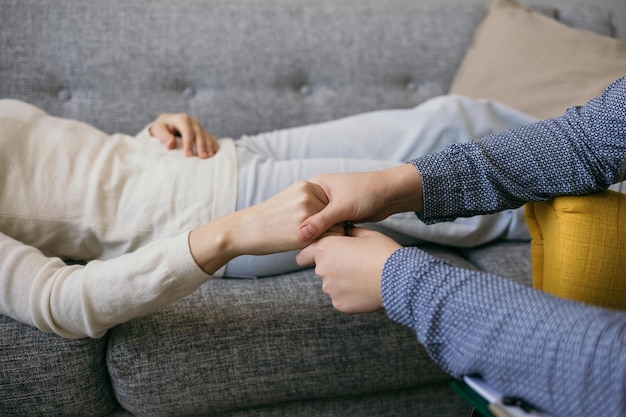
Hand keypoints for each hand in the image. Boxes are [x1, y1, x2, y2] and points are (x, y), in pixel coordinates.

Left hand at [149, 113, 218, 157]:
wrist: (168, 122)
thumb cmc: (162, 127)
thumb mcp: (158, 130)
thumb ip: (164, 136)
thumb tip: (171, 144)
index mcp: (181, 119)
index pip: (187, 130)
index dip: (188, 143)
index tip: (188, 155)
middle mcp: (192, 121)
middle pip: (199, 133)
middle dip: (201, 145)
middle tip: (203, 157)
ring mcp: (199, 125)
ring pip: (206, 135)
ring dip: (209, 146)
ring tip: (210, 156)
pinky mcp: (202, 130)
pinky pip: (210, 136)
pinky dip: (213, 144)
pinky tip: (215, 152)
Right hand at [189, 181, 335, 273]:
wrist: (245, 230)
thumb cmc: (268, 221)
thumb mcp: (290, 202)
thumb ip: (310, 204)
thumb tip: (337, 219)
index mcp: (306, 185)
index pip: (334, 204)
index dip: (329, 220)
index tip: (317, 229)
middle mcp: (309, 193)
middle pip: (338, 215)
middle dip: (330, 229)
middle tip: (313, 238)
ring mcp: (307, 209)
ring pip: (337, 228)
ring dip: (328, 238)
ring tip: (308, 243)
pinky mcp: (305, 228)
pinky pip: (330, 239)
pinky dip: (323, 246)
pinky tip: (305, 248)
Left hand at [296, 227, 401, 312]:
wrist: (398, 279)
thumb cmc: (382, 252)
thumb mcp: (366, 234)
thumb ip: (349, 233)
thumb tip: (345, 233)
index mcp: (325, 249)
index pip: (303, 254)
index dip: (311, 254)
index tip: (322, 254)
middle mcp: (322, 270)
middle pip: (322, 268)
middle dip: (334, 266)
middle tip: (356, 263)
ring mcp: (330, 289)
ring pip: (332, 284)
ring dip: (342, 281)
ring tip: (364, 276)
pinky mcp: (339, 304)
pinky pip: (341, 297)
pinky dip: (350, 294)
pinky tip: (365, 288)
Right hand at [298, 164, 423, 241]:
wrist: (391, 192)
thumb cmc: (367, 192)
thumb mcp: (341, 207)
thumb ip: (321, 222)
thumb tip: (300, 234)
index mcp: (315, 185)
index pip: (299, 207)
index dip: (297, 223)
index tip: (294, 240)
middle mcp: (320, 194)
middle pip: (308, 216)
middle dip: (309, 231)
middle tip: (305, 248)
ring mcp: (330, 204)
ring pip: (320, 224)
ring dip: (321, 234)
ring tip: (316, 248)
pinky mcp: (340, 214)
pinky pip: (330, 227)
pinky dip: (330, 234)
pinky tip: (328, 246)